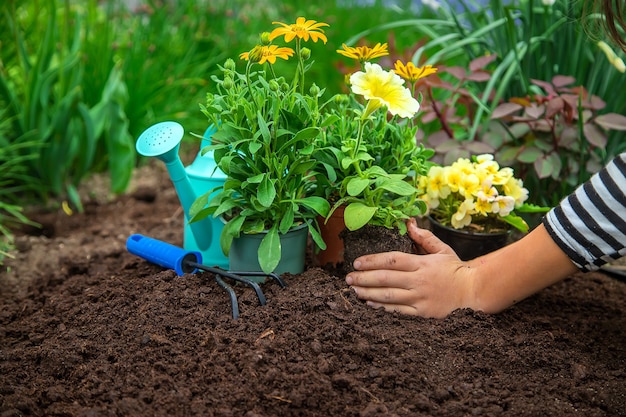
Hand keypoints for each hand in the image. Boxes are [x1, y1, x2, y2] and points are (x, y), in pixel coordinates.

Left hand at [345, 218, 476, 317]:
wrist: (473, 292)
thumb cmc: (455, 270)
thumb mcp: (441, 249)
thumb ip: (423, 237)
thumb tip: (409, 222)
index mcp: (421, 263)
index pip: (391, 260)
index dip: (371, 261)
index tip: (356, 263)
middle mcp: (418, 281)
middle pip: (385, 278)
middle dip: (363, 278)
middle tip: (348, 278)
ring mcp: (419, 298)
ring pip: (388, 296)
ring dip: (368, 293)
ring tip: (355, 290)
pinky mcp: (422, 312)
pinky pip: (398, 310)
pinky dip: (382, 307)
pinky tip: (370, 304)